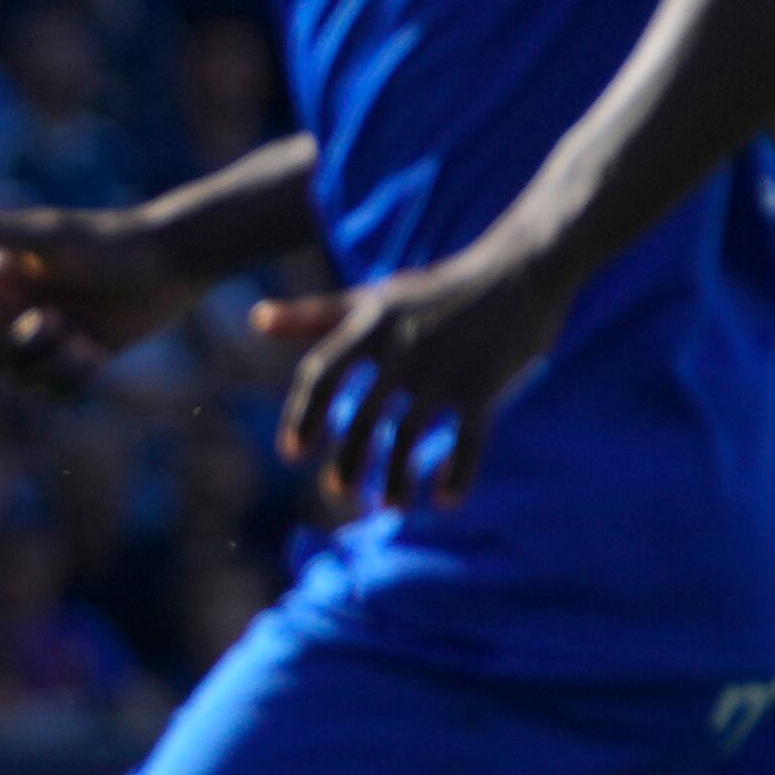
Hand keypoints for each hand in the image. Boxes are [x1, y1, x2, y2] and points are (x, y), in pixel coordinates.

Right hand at [0, 202, 193, 385]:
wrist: (171, 263)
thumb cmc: (107, 242)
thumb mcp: (44, 238)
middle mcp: (14, 304)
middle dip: (19, 344)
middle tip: (57, 319)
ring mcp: (44, 333)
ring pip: (19, 376)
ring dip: (52, 364)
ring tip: (87, 341)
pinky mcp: (74, 356)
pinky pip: (54, 390)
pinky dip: (74, 380)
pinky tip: (98, 354)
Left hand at [255, 237, 577, 512]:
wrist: (519, 269)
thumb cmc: (438, 289)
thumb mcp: (373, 297)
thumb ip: (315, 314)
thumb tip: (256, 320)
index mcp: (370, 324)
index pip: (319, 375)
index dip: (301, 417)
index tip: (292, 454)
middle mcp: (401, 347)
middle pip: (360, 415)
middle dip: (348, 459)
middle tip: (338, 491)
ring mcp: (443, 368)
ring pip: (408, 436)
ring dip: (397, 477)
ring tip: (391, 505)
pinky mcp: (484, 384)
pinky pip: (467, 440)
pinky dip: (458, 474)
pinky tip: (445, 501)